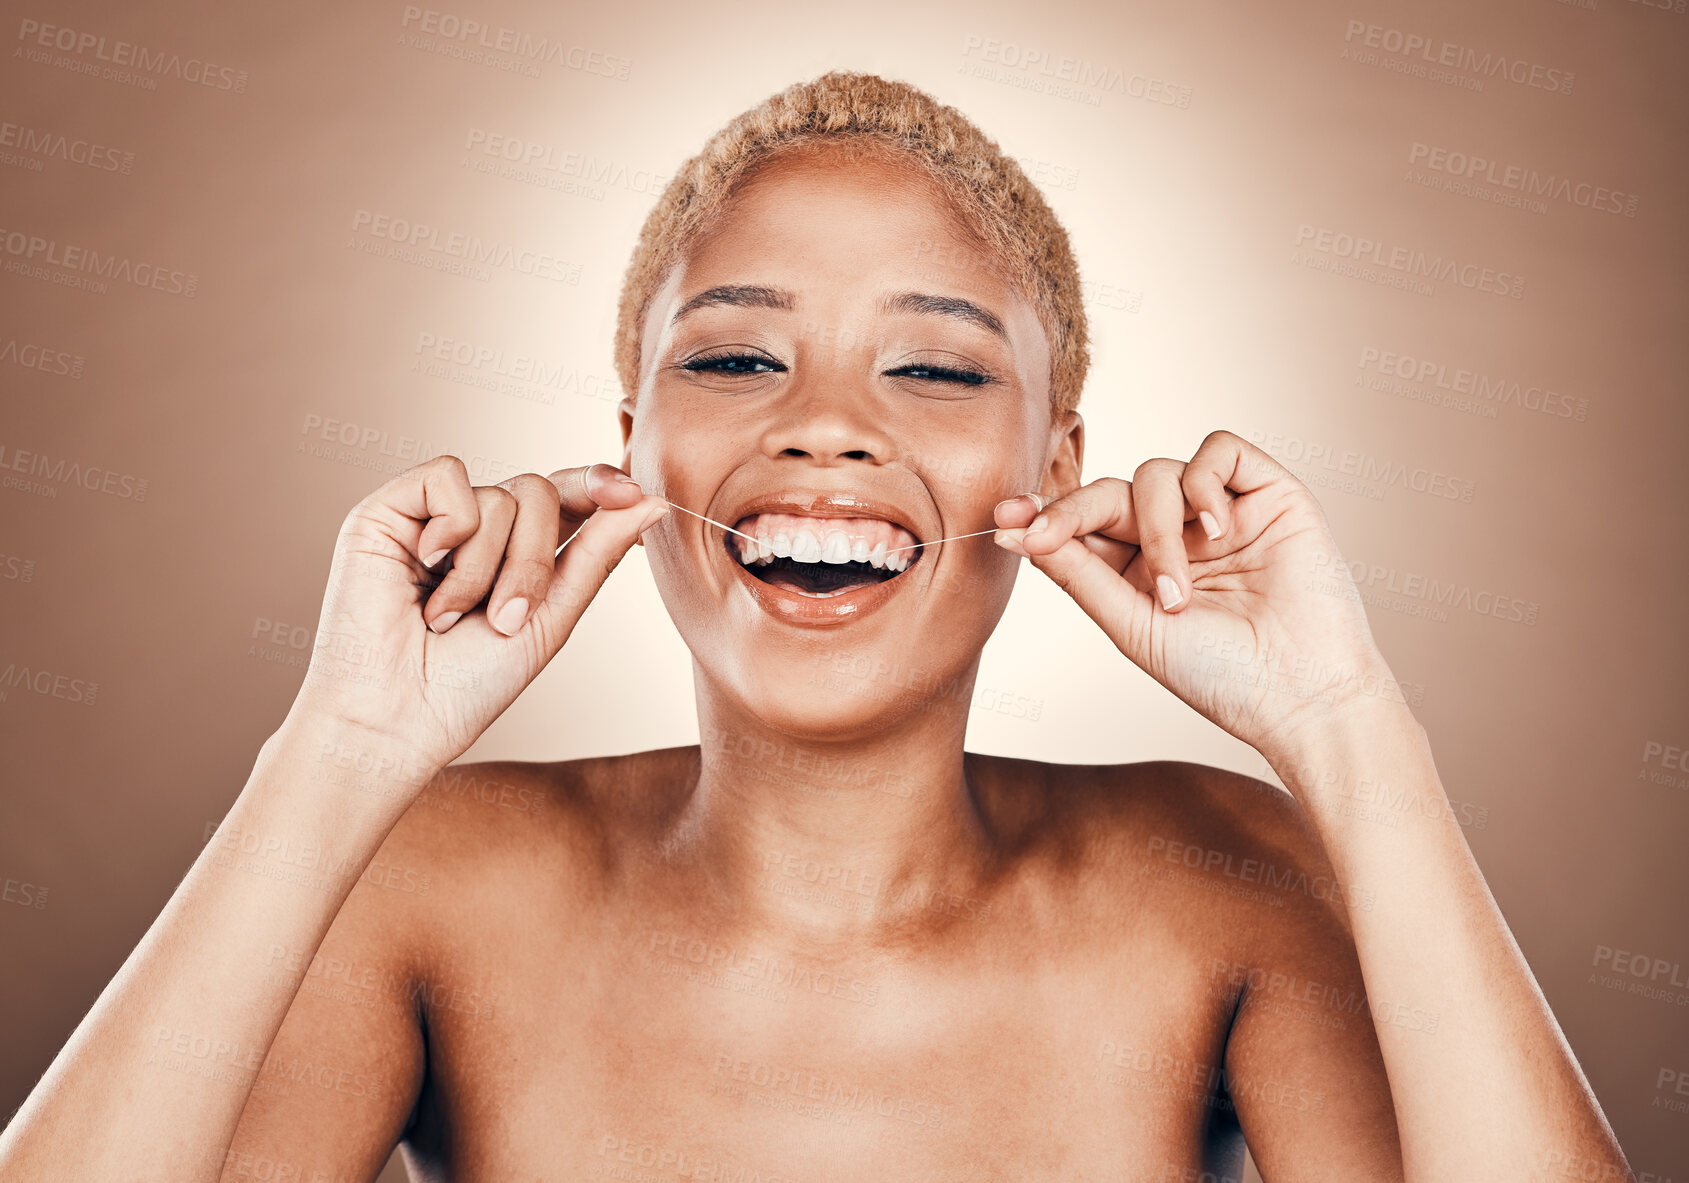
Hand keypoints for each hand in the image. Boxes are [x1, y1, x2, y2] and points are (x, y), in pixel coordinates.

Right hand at [288, 456, 668, 777]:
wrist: (397, 720)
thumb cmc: (468, 685)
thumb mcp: (550, 618)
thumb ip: (596, 555)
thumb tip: (652, 501)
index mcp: (516, 552)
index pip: (565, 497)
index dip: (598, 485)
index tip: (632, 493)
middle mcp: (475, 528)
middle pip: (540, 491)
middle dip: (534, 561)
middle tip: (504, 619)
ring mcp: (431, 518)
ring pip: (501, 494)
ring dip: (488, 568)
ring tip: (449, 617)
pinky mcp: (387, 510)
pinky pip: (447, 477)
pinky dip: (451, 529)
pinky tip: (425, 570)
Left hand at [993, 429, 1404, 757]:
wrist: (1302, 694)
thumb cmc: (1220, 675)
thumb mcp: (1131, 625)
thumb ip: (1078, 574)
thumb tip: (1015, 533)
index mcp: (1139, 569)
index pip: (1083, 525)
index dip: (1044, 515)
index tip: (1003, 520)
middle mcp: (1176, 535)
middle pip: (1111, 493)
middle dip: (1074, 510)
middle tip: (1041, 530)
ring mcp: (1221, 511)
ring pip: (1157, 474)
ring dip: (1154, 527)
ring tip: (1178, 590)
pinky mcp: (1267, 492)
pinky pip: (1218, 451)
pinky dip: (1204, 483)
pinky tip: (1215, 530)